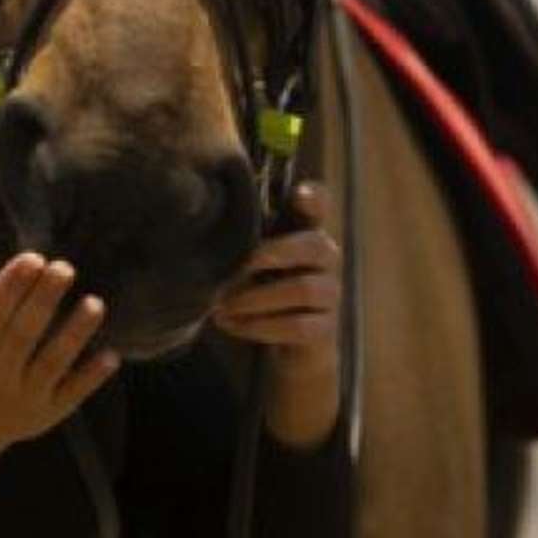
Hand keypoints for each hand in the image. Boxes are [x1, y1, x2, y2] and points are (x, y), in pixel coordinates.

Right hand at [0, 253, 119, 467]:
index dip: (11, 286)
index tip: (32, 259)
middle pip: (24, 333)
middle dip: (44, 299)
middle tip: (64, 268)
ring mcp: (22, 399)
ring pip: (51, 363)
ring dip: (75, 334)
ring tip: (95, 304)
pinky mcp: (44, 415)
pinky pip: (70, 396)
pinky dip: (91, 378)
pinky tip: (112, 356)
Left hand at [210, 181, 341, 449]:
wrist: (283, 343)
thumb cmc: (258, 286)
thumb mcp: (248, 259)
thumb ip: (241, 240)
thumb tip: (209, 230)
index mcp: (304, 231)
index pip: (319, 205)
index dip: (313, 197)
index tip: (300, 193)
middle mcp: (324, 257)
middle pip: (316, 245)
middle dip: (275, 253)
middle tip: (239, 266)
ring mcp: (329, 293)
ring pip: (303, 288)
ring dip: (256, 298)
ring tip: (221, 306)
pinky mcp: (324, 328)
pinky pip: (297, 326)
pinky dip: (259, 326)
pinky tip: (232, 325)